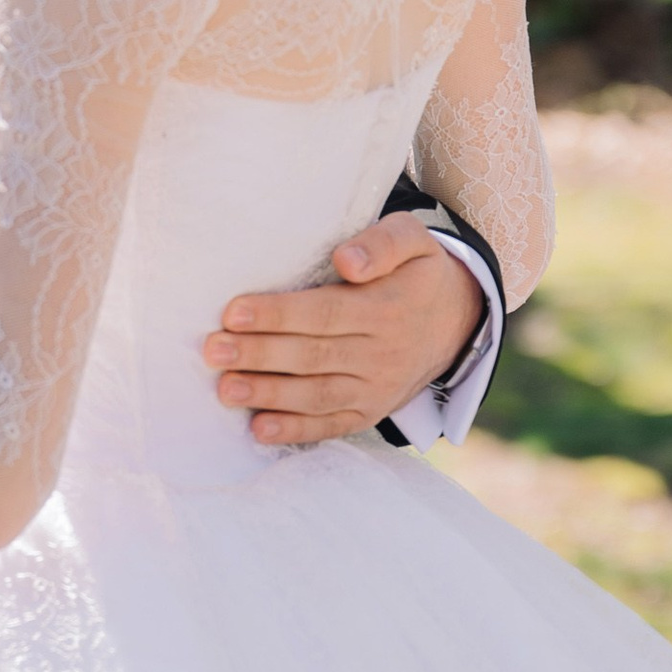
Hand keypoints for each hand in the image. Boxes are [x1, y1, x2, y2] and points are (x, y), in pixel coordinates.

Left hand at [203, 215, 481, 448]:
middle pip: (313, 355)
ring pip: (318, 394)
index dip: (278, 315)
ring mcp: (377, 388)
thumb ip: (382, 243)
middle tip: (213, 350)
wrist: (458, 320)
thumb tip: (346, 261)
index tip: (233, 312)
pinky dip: (296, 430)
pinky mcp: (371, 410)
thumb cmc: (419, 272)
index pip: (325, 313)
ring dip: (269, 395)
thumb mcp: (414, 241)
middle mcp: (382, 352)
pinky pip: (332, 424)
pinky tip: (259, 429)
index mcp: (387, 308)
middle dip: (260, 355)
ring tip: (226, 389)